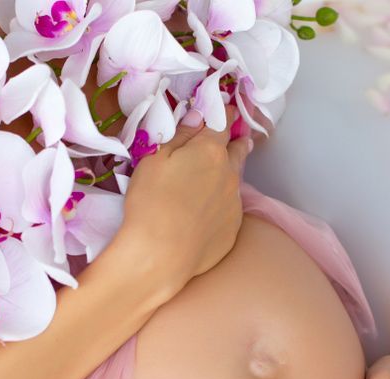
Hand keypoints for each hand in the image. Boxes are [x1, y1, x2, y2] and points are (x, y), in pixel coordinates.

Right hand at [114, 105, 252, 301]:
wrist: (160, 256)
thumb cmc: (150, 202)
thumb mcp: (154, 160)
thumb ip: (179, 136)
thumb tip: (198, 117)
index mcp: (210, 151)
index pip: (223, 123)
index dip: (223, 114)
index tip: (223, 110)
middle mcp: (230, 173)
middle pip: (239, 150)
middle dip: (236, 142)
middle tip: (233, 140)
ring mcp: (235, 204)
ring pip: (234, 181)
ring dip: (227, 176)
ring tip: (213, 181)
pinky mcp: (233, 231)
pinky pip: (229, 211)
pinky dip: (220, 207)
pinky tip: (204, 215)